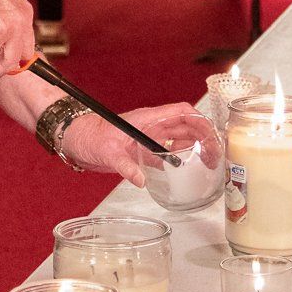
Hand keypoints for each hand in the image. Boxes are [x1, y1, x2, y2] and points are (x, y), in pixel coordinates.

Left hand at [60, 105, 215, 186]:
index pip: (182, 112)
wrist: (77, 141)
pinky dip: (180, 159)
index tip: (212, 135)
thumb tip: (140, 180)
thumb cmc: (90, 137)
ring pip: (180, 138)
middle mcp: (152, 126)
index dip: (200, 120)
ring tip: (207, 163)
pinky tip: (187, 170)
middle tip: (214, 156)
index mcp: (148, 119)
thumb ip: (125, 166)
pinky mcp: (144, 150)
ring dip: (195, 148)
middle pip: (187, 126)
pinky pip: (167, 153)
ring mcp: (149, 137)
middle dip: (204, 137)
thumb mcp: (107, 152)